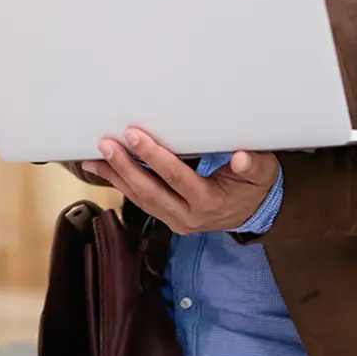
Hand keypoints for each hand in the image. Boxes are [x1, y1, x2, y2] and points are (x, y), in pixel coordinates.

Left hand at [80, 127, 278, 234]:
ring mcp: (175, 220)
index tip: (135, 135)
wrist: (253, 211)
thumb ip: (254, 163)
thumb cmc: (255, 184)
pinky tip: (102, 169)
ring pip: (140, 199)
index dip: (154, 157)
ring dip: (115, 176)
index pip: (177, 177)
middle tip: (106, 144)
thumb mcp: (262, 171)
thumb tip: (242, 156)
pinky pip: (140, 201)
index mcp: (210, 202)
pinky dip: (120, 183)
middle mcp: (188, 216)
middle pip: (150, 191)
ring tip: (94, 157)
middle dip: (125, 167)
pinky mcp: (166, 217)